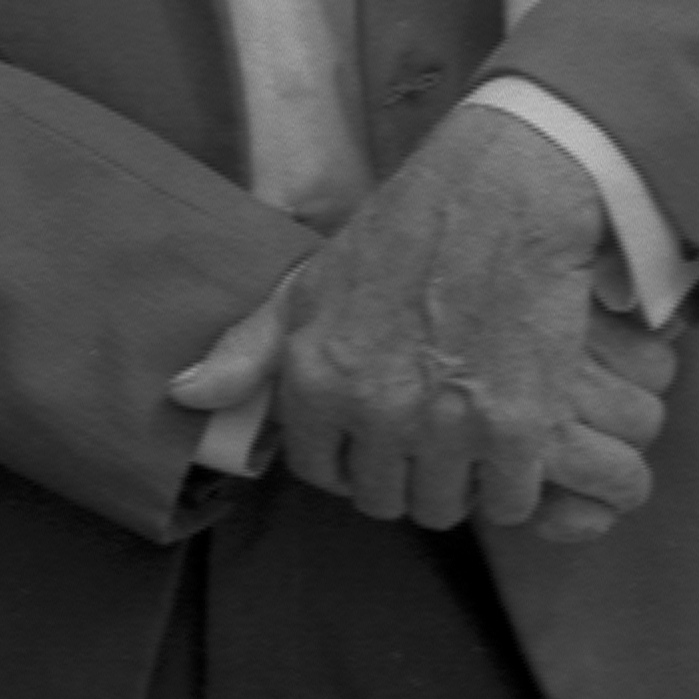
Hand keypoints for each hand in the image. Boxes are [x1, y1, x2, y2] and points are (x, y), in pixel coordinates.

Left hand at [170, 112, 677, 537]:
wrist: (500, 191)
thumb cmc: (400, 232)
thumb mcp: (310, 283)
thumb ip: (248, 350)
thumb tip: (184, 396)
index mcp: (315, 378)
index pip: (319, 472)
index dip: (347, 450)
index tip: (372, 424)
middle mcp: (373, 411)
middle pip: (381, 499)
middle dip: (399, 468)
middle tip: (425, 420)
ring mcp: (445, 425)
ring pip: (440, 507)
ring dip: (455, 480)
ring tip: (467, 427)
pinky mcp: (514, 428)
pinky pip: (508, 503)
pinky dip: (512, 480)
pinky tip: (512, 436)